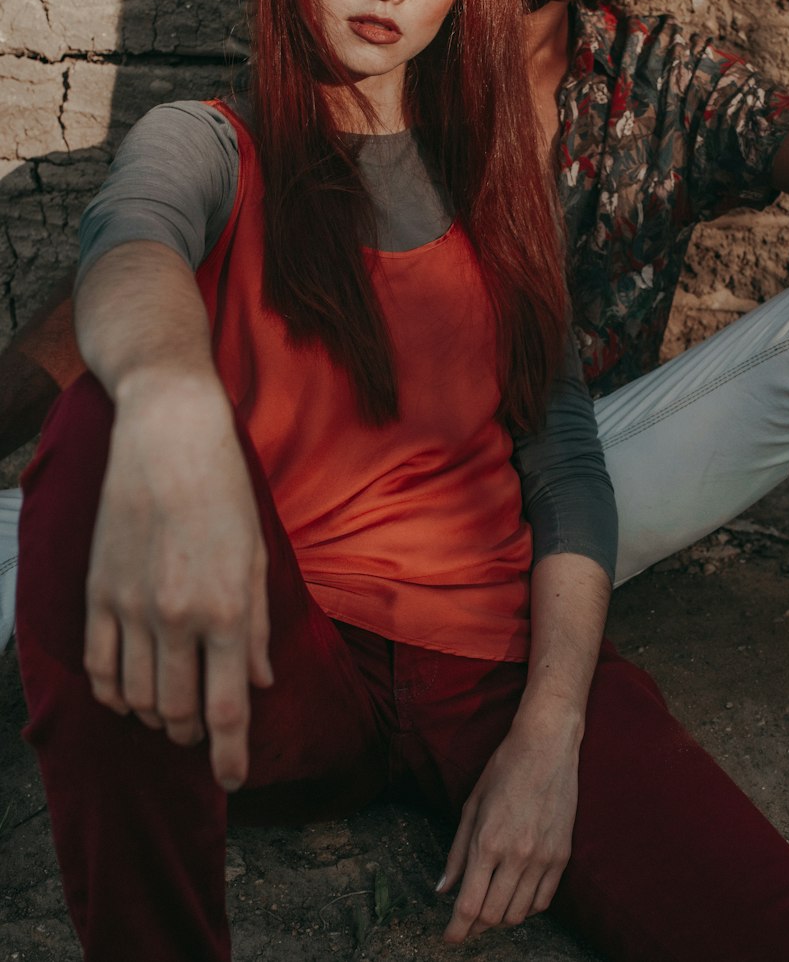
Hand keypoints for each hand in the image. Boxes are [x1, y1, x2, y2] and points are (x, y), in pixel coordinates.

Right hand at [83, 372, 271, 789]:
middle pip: (177, 713)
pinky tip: (128, 694)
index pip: (228, 710)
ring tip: (169, 711)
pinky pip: (99, 667)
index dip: (230, 756)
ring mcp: (131, 607)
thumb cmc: (226, 492)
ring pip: (135, 698)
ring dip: (155, 716)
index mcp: (228, 611)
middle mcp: (178, 618)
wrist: (169, 437)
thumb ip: (259, 626)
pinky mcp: (98, 592)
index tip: (233, 781)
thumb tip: (261, 682)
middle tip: (201, 731)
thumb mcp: (259, 556)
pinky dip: (114, 694)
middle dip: (191, 735)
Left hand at [438, 712, 579, 941]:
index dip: (457, 930)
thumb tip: (443, 889)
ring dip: (500, 919)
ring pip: (518, 914)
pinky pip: (544, 900)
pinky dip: (527, 908)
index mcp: (488, 842)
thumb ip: (458, 851)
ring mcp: (543, 857)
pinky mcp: (562, 855)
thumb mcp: (471, 805)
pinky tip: (516, 897)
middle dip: (475, 927)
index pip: (470, 905)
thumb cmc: (504, 769)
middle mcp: (516, 855)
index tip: (449, 939)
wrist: (547, 746)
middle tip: (466, 922)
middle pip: (493, 915)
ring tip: (490, 908)